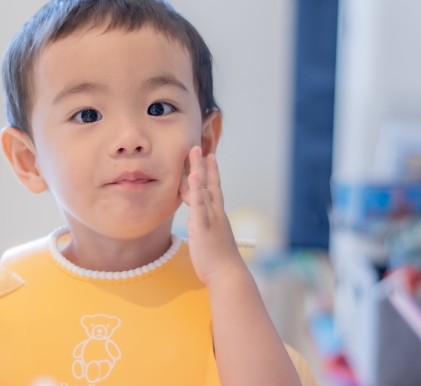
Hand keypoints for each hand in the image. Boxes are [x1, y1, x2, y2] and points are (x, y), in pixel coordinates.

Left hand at [180, 146, 243, 285]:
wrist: (228, 275)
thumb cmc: (219, 262)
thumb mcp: (211, 241)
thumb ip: (206, 231)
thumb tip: (201, 228)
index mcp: (217, 216)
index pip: (212, 189)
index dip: (210, 172)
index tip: (207, 157)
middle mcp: (215, 212)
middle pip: (208, 183)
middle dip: (201, 164)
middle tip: (196, 146)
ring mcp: (210, 217)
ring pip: (203, 188)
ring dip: (197, 168)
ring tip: (193, 151)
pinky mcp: (203, 225)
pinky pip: (199, 203)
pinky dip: (195, 189)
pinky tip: (192, 175)